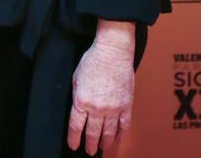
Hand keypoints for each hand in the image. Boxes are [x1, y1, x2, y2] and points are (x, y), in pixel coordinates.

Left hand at [67, 21, 135, 154]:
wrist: (113, 52)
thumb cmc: (93, 61)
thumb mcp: (76, 79)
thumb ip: (77, 97)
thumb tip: (78, 110)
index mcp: (81, 101)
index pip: (76, 126)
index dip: (74, 138)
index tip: (74, 145)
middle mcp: (97, 108)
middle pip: (92, 133)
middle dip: (90, 144)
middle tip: (89, 151)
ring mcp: (113, 108)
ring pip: (108, 132)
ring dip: (104, 142)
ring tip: (102, 148)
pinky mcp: (126, 105)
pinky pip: (124, 125)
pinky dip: (120, 135)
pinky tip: (117, 140)